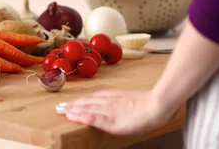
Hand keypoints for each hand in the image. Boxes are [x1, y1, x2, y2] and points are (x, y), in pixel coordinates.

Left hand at [55, 89, 178, 135]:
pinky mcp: (112, 121)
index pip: (93, 97)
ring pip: (86, 109)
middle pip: (87, 102)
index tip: (70, 102)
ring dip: (72, 109)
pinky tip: (72, 116)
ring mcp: (109, 111)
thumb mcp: (134, 99)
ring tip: (61, 111)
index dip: (81, 100)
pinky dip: (81, 116)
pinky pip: (92, 118)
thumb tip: (121, 104)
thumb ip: (123, 101)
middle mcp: (109, 102)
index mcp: (115, 96)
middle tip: (59, 106)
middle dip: (73, 104)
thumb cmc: (152, 102)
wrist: (159, 103)